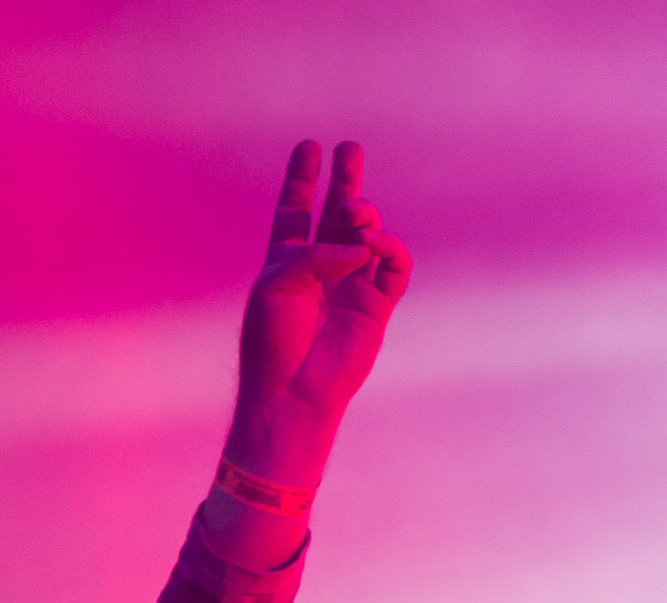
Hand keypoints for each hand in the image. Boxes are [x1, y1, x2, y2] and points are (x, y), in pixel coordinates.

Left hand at [237, 140, 411, 445]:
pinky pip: (393, 267)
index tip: (308, 147)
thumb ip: (316, 255)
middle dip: (344, 181)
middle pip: (336, 215)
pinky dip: (388, 249)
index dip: (301, 181)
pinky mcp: (376, 305)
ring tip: (356, 215)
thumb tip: (362, 242)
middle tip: (349, 149)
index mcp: (286, 262)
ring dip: (364, 218)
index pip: (294, 213)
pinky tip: (374, 244)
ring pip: (367, 236)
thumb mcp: (279, 286)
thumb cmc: (273, 340)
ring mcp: (350, 285)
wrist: (292, 391)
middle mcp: (320, 269)